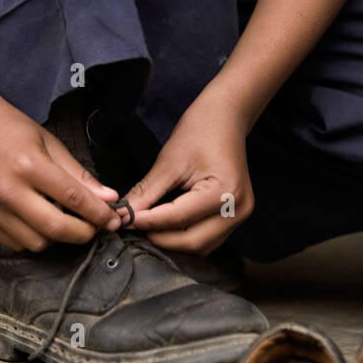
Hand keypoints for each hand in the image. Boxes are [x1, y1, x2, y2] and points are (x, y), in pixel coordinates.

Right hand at [0, 88, 121, 250]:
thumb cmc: (10, 128)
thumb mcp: (50, 143)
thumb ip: (79, 175)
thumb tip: (109, 198)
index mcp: (28, 166)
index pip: (74, 198)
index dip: (99, 214)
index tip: (114, 220)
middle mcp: (7, 190)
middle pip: (56, 229)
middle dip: (83, 233)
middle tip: (94, 226)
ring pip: (37, 243)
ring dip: (57, 236)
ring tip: (63, 217)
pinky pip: (16, 243)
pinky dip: (33, 237)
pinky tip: (38, 218)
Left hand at [124, 86, 252, 253]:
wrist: (226, 117)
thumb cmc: (201, 130)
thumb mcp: (169, 161)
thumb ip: (146, 193)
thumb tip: (124, 214)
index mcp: (224, 192)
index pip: (178, 219)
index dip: (147, 222)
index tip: (123, 220)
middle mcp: (238, 208)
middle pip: (192, 242)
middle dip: (160, 237)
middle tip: (134, 225)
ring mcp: (240, 214)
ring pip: (201, 246)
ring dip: (173, 241)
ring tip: (149, 225)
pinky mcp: (236, 214)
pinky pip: (208, 238)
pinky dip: (185, 236)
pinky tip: (167, 224)